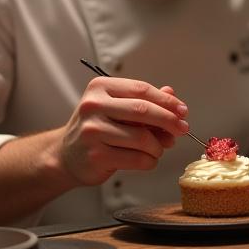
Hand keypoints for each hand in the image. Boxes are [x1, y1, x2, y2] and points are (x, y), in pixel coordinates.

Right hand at [60, 77, 189, 184]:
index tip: (182, 110)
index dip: (167, 100)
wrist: (66, 155)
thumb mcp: (116, 108)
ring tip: (158, 148)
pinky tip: (148, 159)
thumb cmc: (96, 129)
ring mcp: (93, 131)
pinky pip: (136, 159)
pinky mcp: (97, 155)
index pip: (141, 89)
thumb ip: (143, 101)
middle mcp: (93, 106)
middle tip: (182, 129)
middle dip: (169, 121)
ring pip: (142, 138)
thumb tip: (171, 93)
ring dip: (158, 146)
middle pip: (143, 110)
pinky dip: (149, 161)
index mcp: (100, 88)